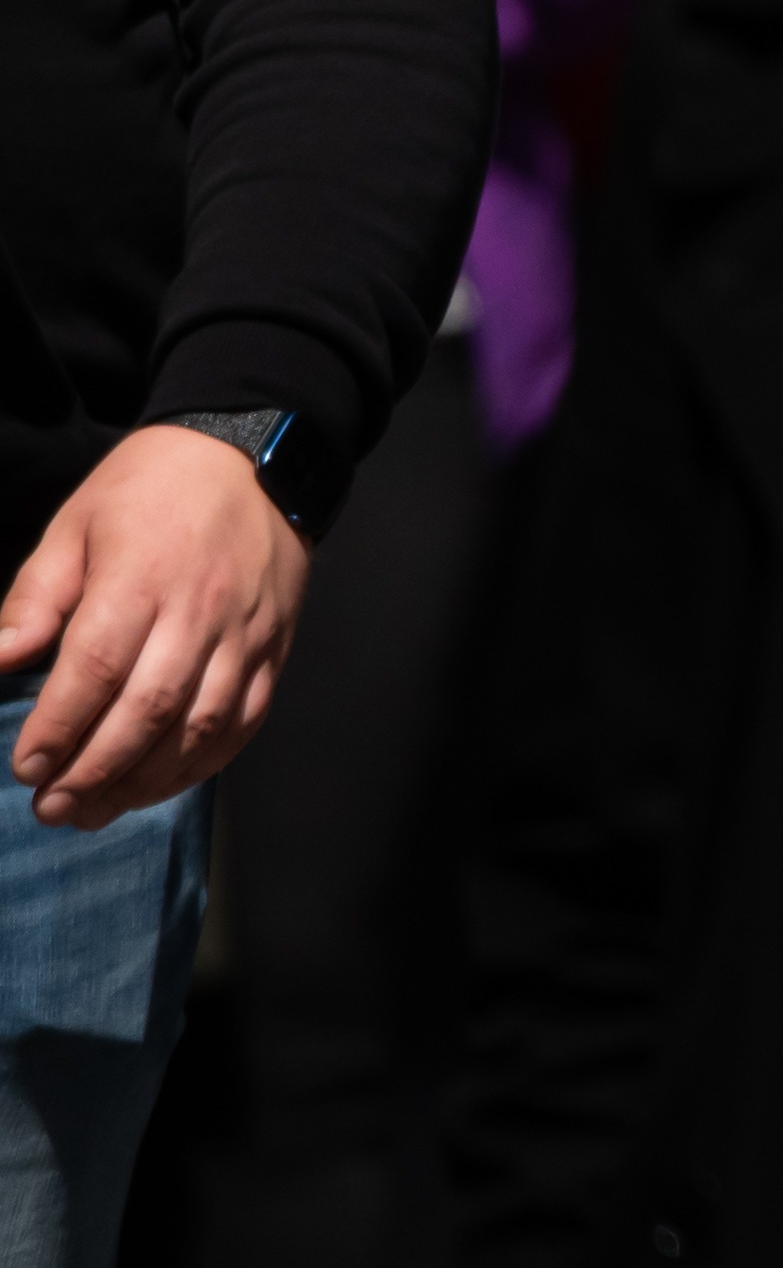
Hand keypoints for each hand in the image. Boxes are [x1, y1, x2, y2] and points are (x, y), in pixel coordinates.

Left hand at [0, 426, 310, 825]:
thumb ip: (35, 600)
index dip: (59, 727)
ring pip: (199, 727)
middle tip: (52, 808)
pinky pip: (243, 720)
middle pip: (147, 711)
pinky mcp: (273, 648)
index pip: (97, 669)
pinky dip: (204, 762)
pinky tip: (164, 784)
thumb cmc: (150, 489)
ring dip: (146, 780)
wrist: (257, 457)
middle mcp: (199, 613)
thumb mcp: (75, 526)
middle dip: (94, 771)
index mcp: (141, 579)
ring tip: (98, 810)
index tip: (25, 768)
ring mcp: (244, 635)